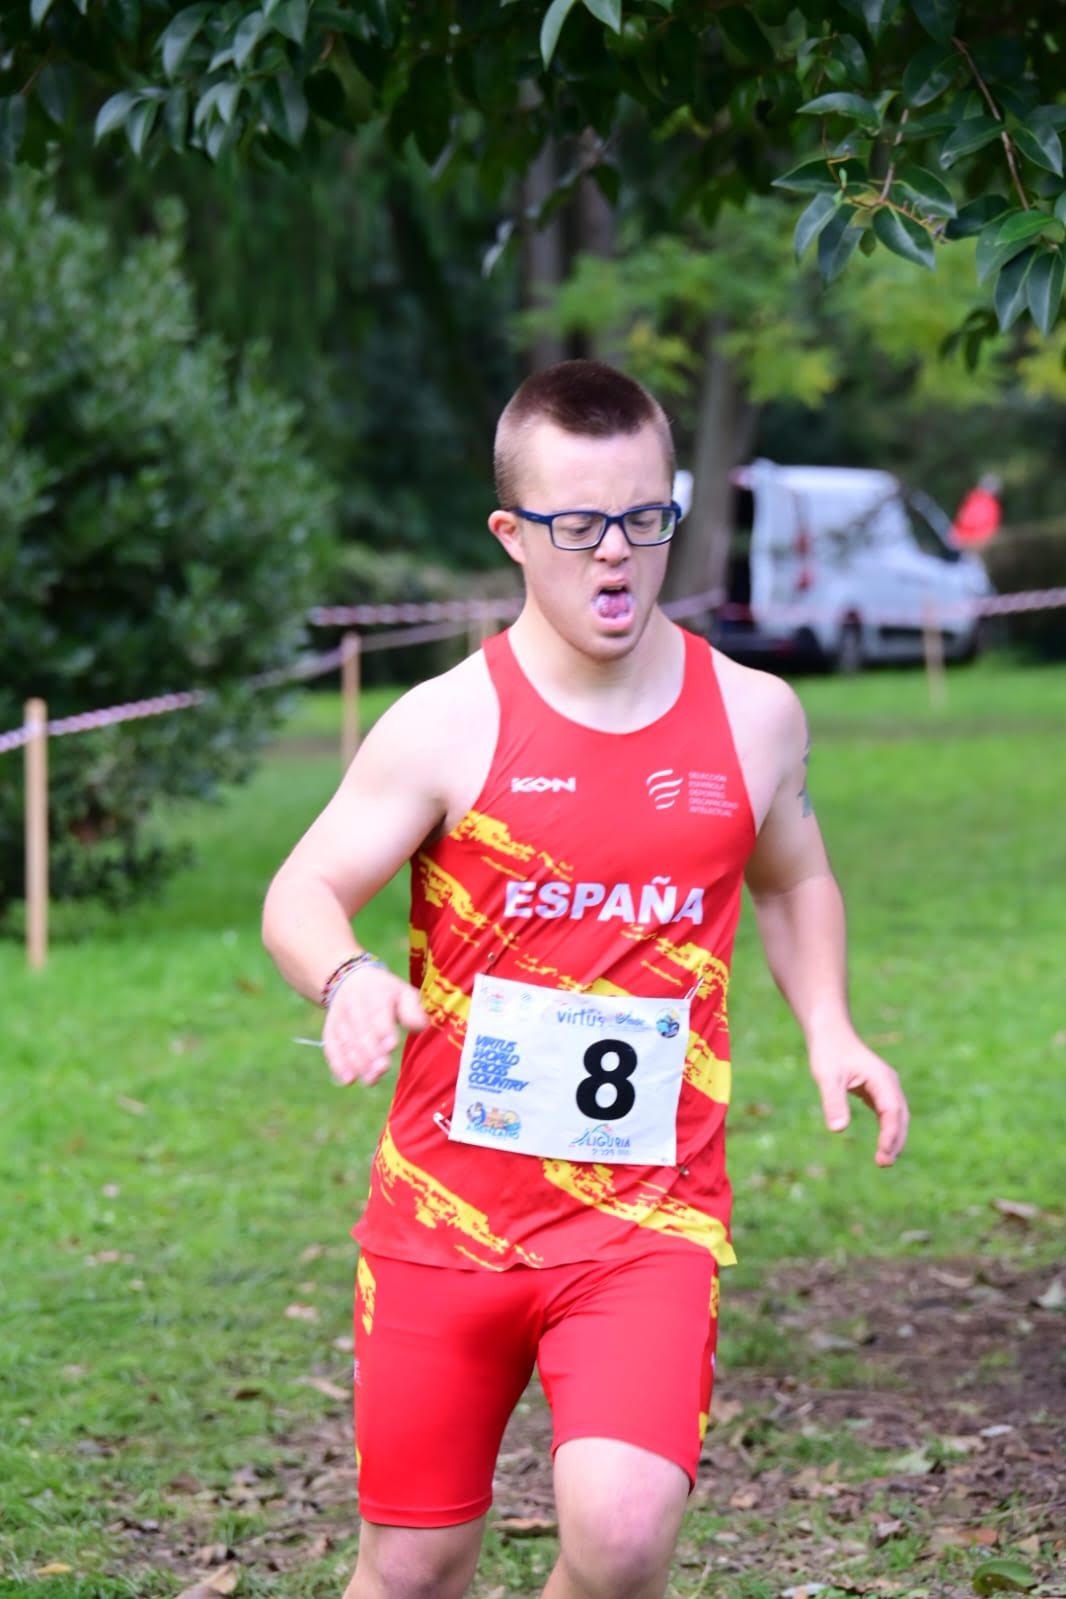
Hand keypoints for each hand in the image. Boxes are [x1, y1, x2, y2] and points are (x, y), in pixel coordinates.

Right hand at [322, 966, 428, 1086]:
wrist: (352, 982)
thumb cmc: (387, 994)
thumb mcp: (404, 993)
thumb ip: (413, 1010)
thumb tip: (421, 1027)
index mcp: (377, 993)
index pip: (378, 1013)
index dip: (384, 1030)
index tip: (391, 1046)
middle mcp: (354, 1004)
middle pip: (361, 1031)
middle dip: (371, 1052)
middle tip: (383, 1069)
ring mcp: (339, 1017)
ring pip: (346, 1042)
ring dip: (358, 1063)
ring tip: (371, 1080)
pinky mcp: (329, 1030)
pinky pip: (331, 1048)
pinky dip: (338, 1065)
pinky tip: (348, 1080)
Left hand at [808, 1030, 908, 1166]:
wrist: (830, 1033)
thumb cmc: (828, 1052)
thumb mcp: (826, 1077)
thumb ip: (833, 1102)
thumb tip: (838, 1130)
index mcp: (881, 1079)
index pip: (892, 1110)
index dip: (890, 1133)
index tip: (883, 1153)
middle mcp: (889, 1083)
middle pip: (900, 1116)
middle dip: (895, 1140)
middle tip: (884, 1163)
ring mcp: (886, 1087)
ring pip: (897, 1117)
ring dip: (894, 1138)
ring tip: (884, 1160)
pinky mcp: (878, 1091)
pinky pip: (888, 1114)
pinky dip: (888, 1130)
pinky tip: (882, 1146)